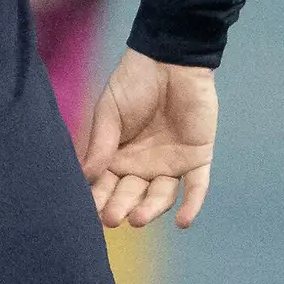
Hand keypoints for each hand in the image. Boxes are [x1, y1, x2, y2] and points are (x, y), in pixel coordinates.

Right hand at [82, 51, 218, 227]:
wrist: (171, 61)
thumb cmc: (134, 83)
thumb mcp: (109, 112)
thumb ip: (101, 144)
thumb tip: (85, 176)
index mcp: (117, 157)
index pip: (106, 185)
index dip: (99, 198)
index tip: (90, 210)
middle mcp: (143, 166)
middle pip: (132, 194)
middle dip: (121, 206)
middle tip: (112, 217)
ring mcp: (171, 165)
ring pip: (161, 196)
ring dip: (151, 209)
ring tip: (138, 218)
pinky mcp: (198, 159)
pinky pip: (196, 187)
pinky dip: (192, 205)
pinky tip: (183, 222)